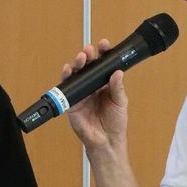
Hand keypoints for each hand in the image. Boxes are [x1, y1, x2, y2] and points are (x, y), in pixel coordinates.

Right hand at [63, 39, 128, 153]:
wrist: (107, 141)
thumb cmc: (115, 123)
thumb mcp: (120, 102)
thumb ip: (118, 88)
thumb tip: (117, 72)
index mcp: (104, 84)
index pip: (102, 65)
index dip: (102, 54)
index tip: (104, 45)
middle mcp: (91, 86)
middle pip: (87, 66)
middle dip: (87, 56)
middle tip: (90, 50)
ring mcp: (81, 93)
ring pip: (76, 74)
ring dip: (77, 63)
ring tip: (81, 57)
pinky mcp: (72, 102)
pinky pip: (67, 88)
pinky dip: (66, 77)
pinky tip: (68, 69)